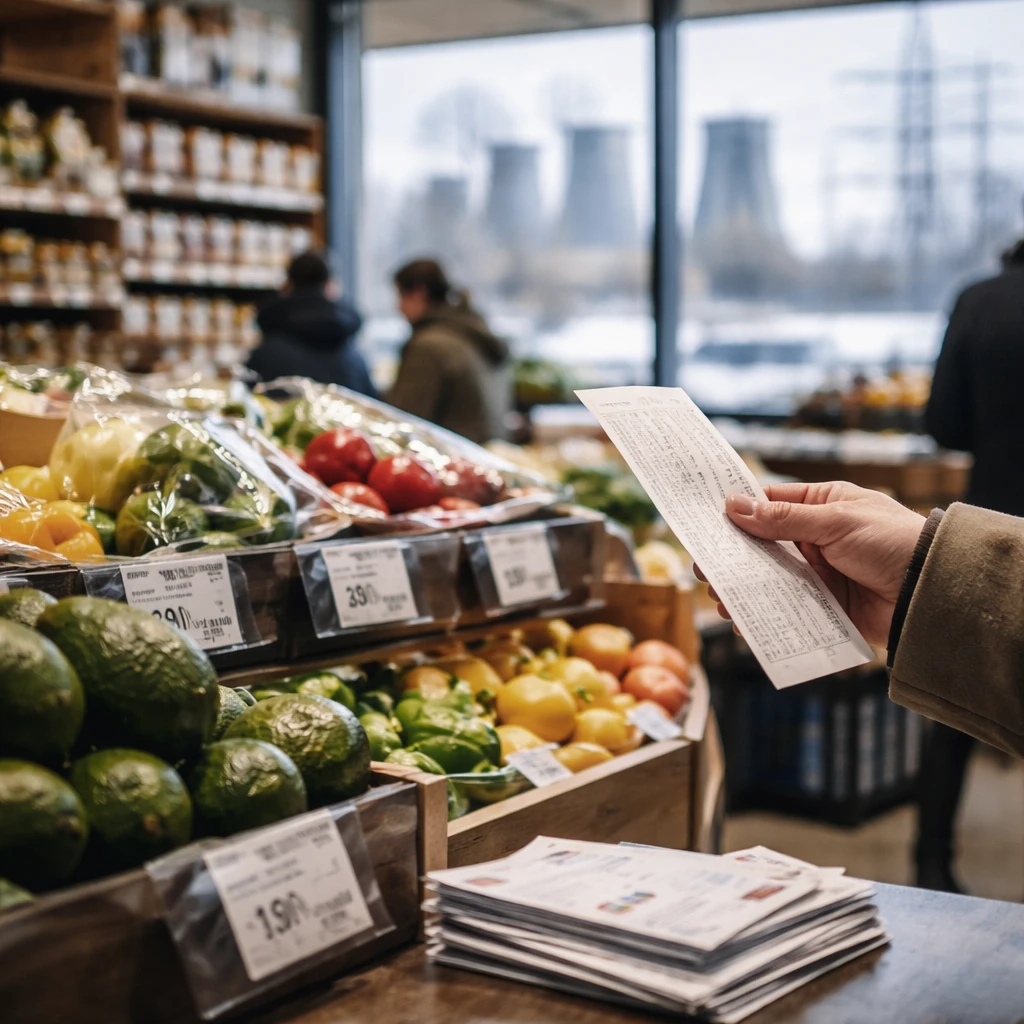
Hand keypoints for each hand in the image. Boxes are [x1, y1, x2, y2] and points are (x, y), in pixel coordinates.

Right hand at [695, 481, 925, 646]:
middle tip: (703, 567)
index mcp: (822, 505)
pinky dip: (763, 612)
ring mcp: (818, 573)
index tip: (705, 522)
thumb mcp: (835, 522)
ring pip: (769, 578)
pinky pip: (785, 607)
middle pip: (763, 545)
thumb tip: (734, 507)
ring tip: (718, 596)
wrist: (932, 592)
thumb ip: (783, 518)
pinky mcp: (823, 605)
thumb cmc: (892, 542)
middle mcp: (816, 538)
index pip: (770, 503)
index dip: (737, 512)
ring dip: (743, 587)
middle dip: (732, 556)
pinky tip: (741, 618)